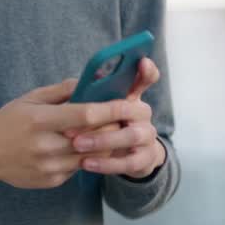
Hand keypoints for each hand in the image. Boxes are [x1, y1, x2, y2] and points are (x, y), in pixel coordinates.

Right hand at [0, 79, 153, 193]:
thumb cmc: (8, 121)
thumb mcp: (30, 99)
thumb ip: (62, 91)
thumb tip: (91, 82)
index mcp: (40, 121)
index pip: (85, 116)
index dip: (112, 109)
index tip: (131, 103)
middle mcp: (45, 146)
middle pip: (94, 139)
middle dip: (117, 128)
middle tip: (134, 119)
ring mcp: (48, 167)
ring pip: (91, 157)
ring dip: (108, 145)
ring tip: (118, 132)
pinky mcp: (51, 181)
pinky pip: (79, 169)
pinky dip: (90, 158)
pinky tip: (92, 148)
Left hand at [69, 58, 165, 179]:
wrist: (128, 157)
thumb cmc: (104, 126)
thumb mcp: (95, 108)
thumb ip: (90, 94)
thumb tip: (83, 82)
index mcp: (131, 96)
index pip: (146, 78)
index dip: (147, 70)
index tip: (141, 61)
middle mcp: (143, 113)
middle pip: (134, 108)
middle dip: (108, 113)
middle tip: (78, 119)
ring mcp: (147, 136)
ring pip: (131, 136)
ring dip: (102, 140)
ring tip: (77, 144)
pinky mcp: (145, 159)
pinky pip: (128, 162)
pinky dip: (106, 164)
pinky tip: (85, 164)